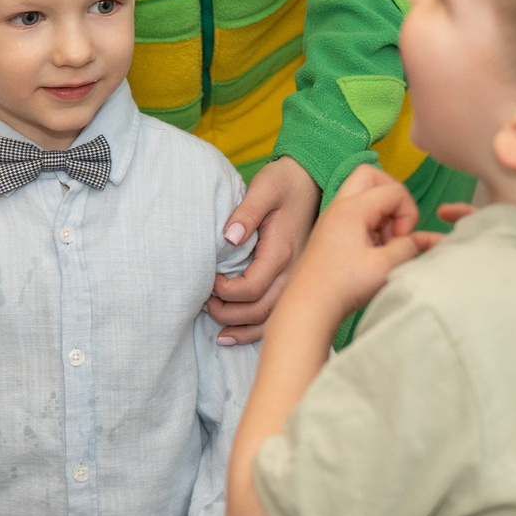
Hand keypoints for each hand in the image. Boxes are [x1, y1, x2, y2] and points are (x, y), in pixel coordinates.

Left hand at [206, 154, 319, 344]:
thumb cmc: (284, 183)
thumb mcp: (264, 188)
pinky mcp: (294, 281)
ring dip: (241, 328)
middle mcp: (293, 271)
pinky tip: (235, 333)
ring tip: (216, 328)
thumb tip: (228, 237)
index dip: (225, 291)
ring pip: (270, 320)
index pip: (251, 288)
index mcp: (282, 252)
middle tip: (204, 303)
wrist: (311, 182)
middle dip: (228, 314)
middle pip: (259, 311)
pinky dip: (255, 329)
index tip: (209, 279)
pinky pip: (277, 314)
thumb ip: (246, 212)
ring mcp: (296, 279)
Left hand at [280, 164, 438, 326]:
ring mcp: (333, 219)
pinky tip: (374, 253)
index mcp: (351, 208)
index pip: (394, 190)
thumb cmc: (343, 287)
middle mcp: (339, 207)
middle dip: (392, 197)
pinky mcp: (331, 233)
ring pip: (364, 195)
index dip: (408, 213)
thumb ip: (410, 247)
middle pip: (371, 176)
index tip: (402, 240)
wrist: (308, 307)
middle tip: (396, 226)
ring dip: (382, 214)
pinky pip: (356, 214)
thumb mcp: (386, 267)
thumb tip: (421, 240)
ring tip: (385, 245)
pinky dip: (371, 226)